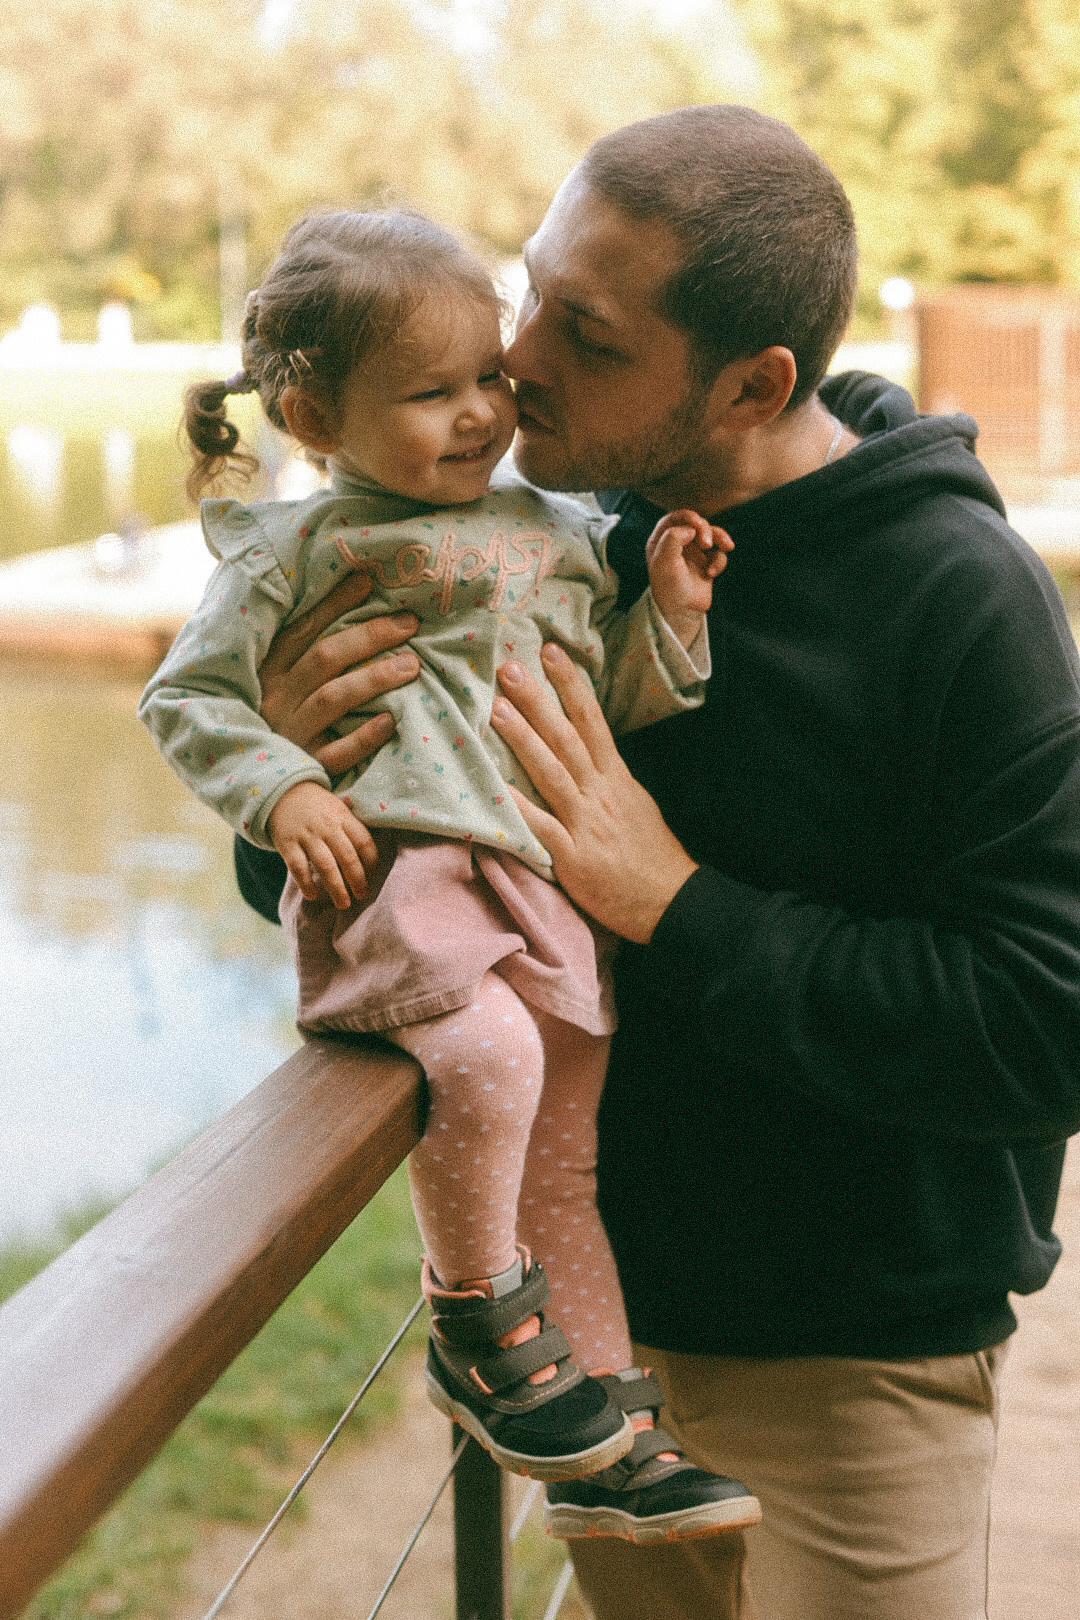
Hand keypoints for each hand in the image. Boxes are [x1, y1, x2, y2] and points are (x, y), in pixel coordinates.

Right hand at [259, 569, 420, 775]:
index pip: (302, 630)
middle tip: (408, 624)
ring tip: (412, 666)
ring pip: (332, 699)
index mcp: (270, 673)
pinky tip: (392, 720)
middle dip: (368, 637)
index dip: (334, 604)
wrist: (273, 789)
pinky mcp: (309, 768)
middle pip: (323, 659)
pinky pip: (338, 752)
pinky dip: (365, 736)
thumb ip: (314, 650)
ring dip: (373, 678)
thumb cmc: (293, 722)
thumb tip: (359, 590)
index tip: (369, 581)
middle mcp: (278, 700)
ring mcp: (292, 735)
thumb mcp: (289, 684)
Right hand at [267, 780, 377, 907]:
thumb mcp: (338, 810)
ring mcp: (307, 835)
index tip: (374, 877)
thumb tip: (371, 859)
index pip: (364, 842)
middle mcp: (327, 827)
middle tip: (362, 896)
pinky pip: (298, 866)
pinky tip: (312, 895)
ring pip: (325, 865)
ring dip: (336, 887)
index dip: (372, 862)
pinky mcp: (287, 843)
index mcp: (343, 818)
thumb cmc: (317, 807)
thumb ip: (352, 830)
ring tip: (343, 904)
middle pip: (348, 857)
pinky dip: (305, 882)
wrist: (282, 791)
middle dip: (357, 880)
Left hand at [489, 645, 698, 942]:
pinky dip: (518, 808)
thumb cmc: (650, 855)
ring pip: (552, 772)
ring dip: (523, 739)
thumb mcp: (635, 802)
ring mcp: (586, 824)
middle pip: (567, 737)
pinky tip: (495, 788)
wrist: (671, 902)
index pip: (592, 721)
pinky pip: (541, 828)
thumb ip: (607, 777)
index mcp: (616, 778)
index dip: (571, 685)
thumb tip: (585, 752)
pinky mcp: (574, 858)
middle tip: (510, 667)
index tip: (551, 651)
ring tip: (496, 710)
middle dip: (538, 701)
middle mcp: (600, 793)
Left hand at [646, 510, 731, 648]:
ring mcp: (693, 553)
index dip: (688, 516)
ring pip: (711, 535)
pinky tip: (712, 573)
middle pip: (695, 524)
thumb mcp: (664, 561)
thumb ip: (673, 538)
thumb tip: (690, 529)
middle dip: (705, 529)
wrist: (681, 613)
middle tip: (707, 543)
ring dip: (720, 537)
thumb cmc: (668, 588)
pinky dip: (719, 561)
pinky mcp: (706, 563)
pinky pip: (719, 553)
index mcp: (660, 541)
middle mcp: (677, 545)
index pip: (674, 518)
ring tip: (726, 547)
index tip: (697, 523)